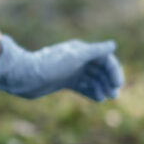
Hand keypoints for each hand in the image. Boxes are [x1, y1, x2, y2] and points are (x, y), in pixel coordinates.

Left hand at [0, 35, 124, 100]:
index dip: (113, 70)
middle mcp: (78, 59)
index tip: (117, 84)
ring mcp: (71, 70)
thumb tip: (113, 45)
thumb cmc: (50, 65)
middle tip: (114, 95)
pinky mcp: (65, 81)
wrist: (25, 77)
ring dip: (101, 87)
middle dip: (108, 81)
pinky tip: (98, 99)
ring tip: (105, 98)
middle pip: (100, 69)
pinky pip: (82, 86)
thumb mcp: (74, 57)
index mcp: (81, 50)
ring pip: (92, 79)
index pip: (104, 58)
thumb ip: (95, 51)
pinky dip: (91, 92)